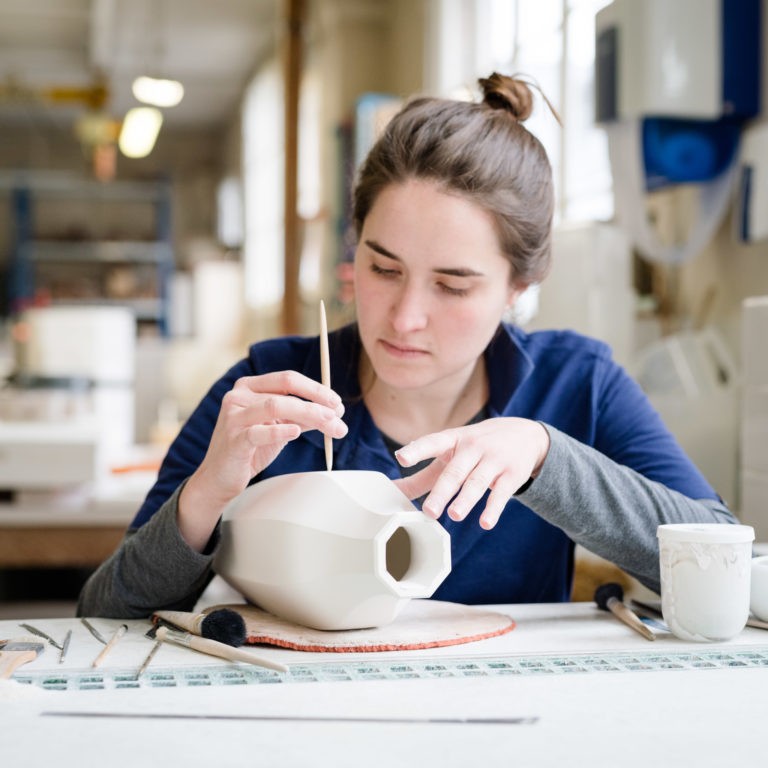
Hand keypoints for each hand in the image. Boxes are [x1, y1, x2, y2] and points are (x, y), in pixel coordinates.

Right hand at [179, 370, 347, 549]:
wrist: (221, 478)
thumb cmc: (250, 449)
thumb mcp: (278, 426)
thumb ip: (301, 416)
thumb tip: (334, 412)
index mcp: (250, 387)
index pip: (288, 379)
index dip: (315, 388)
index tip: (336, 402)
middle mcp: (239, 396)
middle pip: (285, 391)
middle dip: (317, 402)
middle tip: (339, 416)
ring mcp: (233, 416)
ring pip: (275, 405)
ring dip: (309, 415)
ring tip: (330, 426)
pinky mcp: (233, 439)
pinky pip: (259, 431)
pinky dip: (280, 430)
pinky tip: (296, 432)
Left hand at [393, 418, 548, 529]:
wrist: (524, 434)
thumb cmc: (475, 448)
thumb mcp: (449, 455)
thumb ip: (421, 476)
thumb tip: (392, 491)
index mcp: (452, 440)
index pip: (432, 442)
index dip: (416, 450)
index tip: (401, 457)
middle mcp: (473, 447)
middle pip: (455, 471)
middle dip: (442, 491)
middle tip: (429, 511)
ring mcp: (494, 460)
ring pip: (477, 482)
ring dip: (467, 499)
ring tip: (455, 515)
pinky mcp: (512, 474)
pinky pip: (502, 493)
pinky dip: (494, 509)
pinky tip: (486, 523)